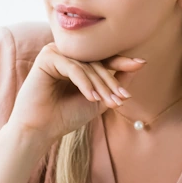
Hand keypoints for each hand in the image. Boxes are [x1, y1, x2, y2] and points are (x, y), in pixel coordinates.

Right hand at [6, 43, 145, 142]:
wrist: (40, 130)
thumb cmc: (66, 116)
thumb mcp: (98, 99)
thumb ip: (115, 82)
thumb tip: (139, 64)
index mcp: (78, 60)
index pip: (103, 58)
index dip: (122, 62)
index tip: (141, 63)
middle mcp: (67, 53)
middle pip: (97, 61)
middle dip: (112, 80)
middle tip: (123, 97)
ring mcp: (56, 52)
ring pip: (87, 65)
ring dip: (100, 84)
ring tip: (108, 102)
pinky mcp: (47, 57)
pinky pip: (73, 67)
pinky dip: (84, 83)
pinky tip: (91, 97)